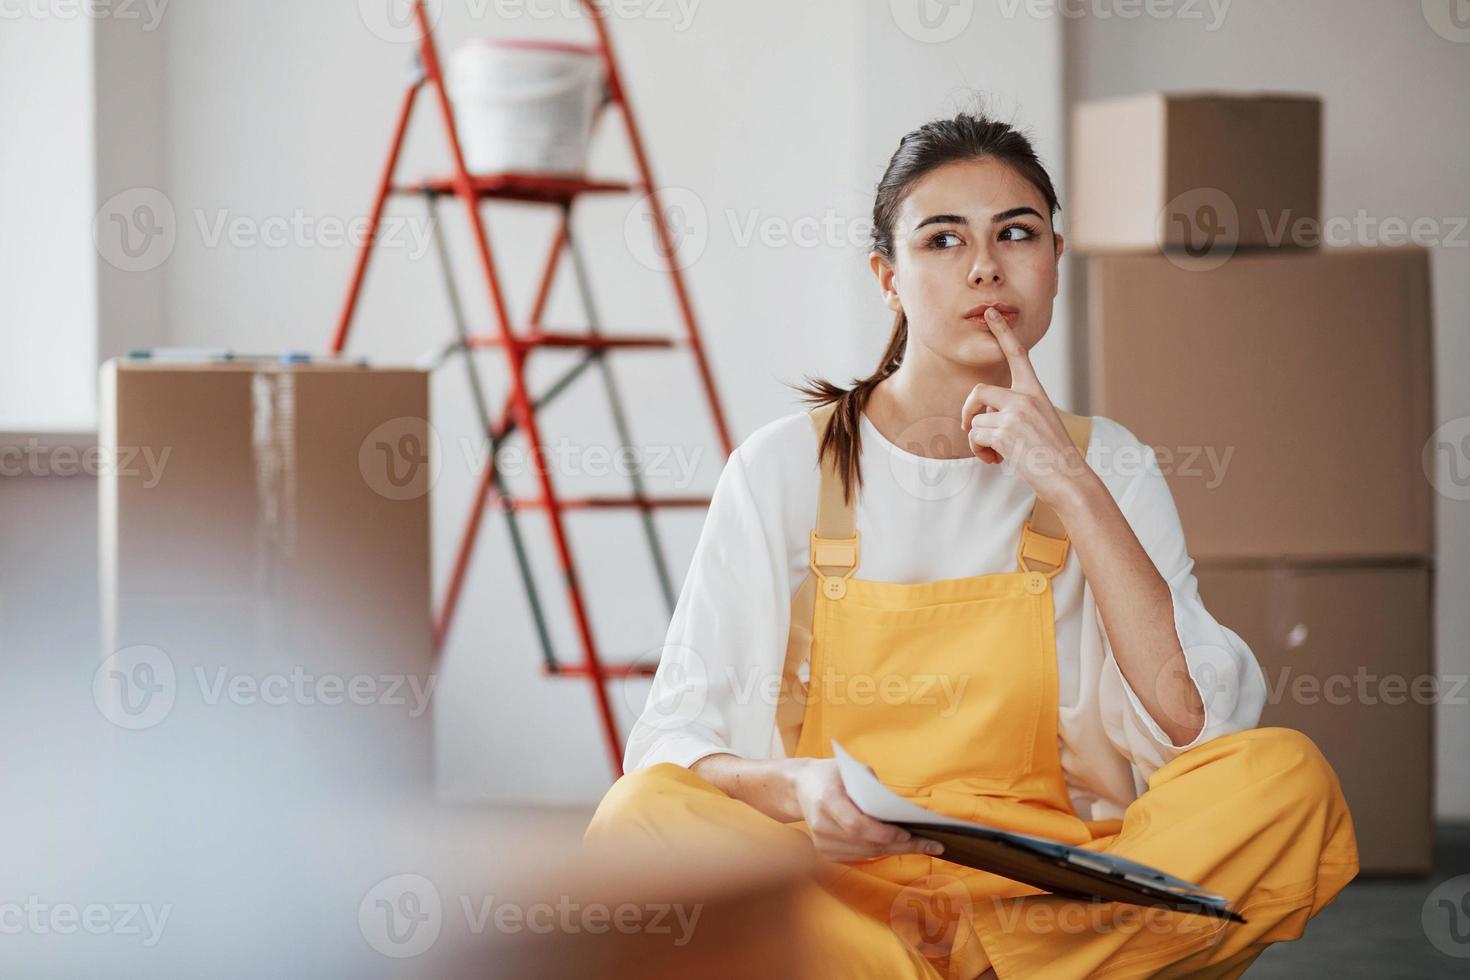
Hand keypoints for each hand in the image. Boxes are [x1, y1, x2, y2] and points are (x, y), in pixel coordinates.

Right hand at [789, 759, 943, 862]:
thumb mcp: (849, 768)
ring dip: (896, 850)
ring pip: (866, 853)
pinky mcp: (826, 852)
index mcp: (826, 800)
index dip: (883, 833)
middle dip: (902, 845)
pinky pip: (860, 855)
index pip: (857, 825)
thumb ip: (871, 784)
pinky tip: (902, 846)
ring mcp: (822, 843)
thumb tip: (897, 805)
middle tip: (932, 845)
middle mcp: (821, 825)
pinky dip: (882, 850)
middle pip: (866, 843)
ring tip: (925, 846)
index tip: (908, 833)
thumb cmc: (830, 774)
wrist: (800, 787)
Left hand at [961, 307, 1088, 507]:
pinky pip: (975, 437)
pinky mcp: (1005, 431)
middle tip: (968, 428)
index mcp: (1035, 391)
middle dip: (967, 411)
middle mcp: (1025, 397)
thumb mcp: (1038, 423)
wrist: (1068, 477)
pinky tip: (997, 461)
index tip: (991, 313)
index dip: (1002, 332)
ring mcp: (1015, 413)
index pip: (1017, 355)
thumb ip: (1014, 411)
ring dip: (979, 441)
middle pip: (978, 392)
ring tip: (997, 454)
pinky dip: (980, 452)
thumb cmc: (1051, 455)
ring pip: (975, 420)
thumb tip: (978, 419)